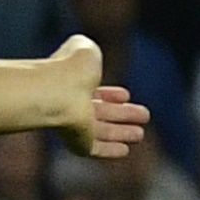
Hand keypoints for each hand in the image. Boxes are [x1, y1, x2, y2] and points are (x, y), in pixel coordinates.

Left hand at [56, 34, 151, 160]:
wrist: (55, 91)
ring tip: (140, 134)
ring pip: (99, 132)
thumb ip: (84, 48)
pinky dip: (110, 150)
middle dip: (121, 113)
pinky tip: (125, 149)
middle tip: (144, 115)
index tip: (126, 94)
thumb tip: (82, 50)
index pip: (91, 90)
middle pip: (99, 112)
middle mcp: (70, 104)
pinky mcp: (77, 142)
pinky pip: (95, 149)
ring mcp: (72, 124)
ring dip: (120, 132)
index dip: (108, 94)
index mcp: (69, 82)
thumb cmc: (68, 68)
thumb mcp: (83, 50)